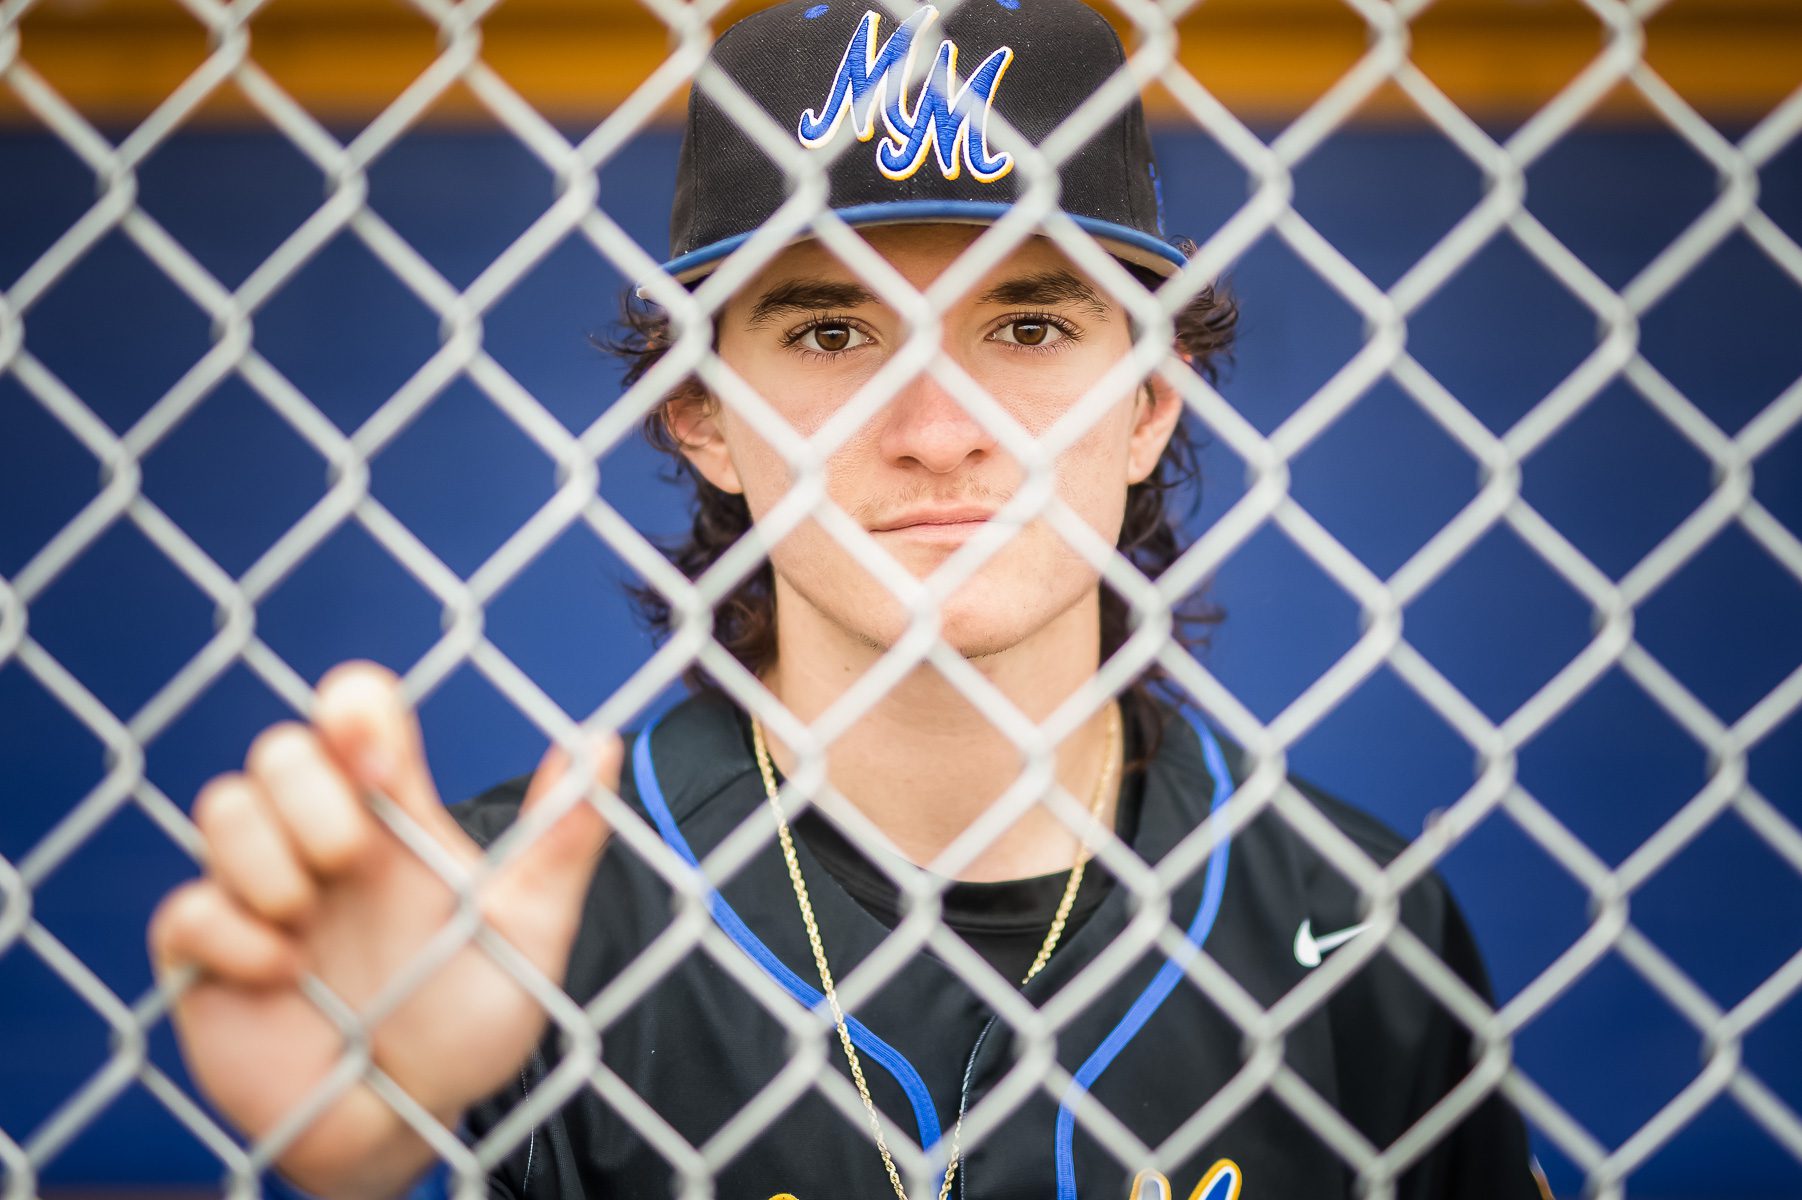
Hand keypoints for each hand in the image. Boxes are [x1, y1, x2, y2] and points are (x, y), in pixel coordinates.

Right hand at [148, 662, 614, 1198]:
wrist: (412, 1123)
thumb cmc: (471, 1021)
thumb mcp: (533, 931)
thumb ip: (564, 839)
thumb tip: (606, 741)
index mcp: (395, 817)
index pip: (355, 710)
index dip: (355, 709)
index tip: (384, 764)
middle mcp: (320, 839)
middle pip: (280, 749)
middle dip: (311, 794)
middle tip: (351, 861)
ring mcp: (259, 893)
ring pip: (223, 808)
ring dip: (264, 860)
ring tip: (308, 927)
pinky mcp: (208, 957)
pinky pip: (186, 908)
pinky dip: (228, 934)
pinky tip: (279, 976)